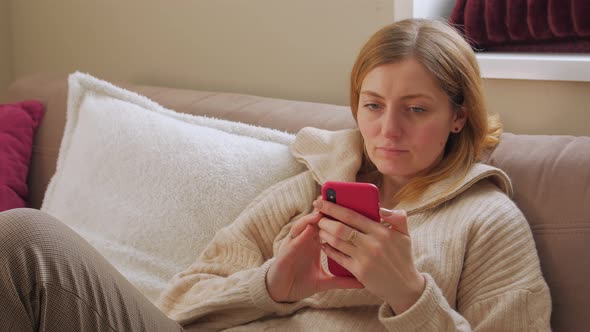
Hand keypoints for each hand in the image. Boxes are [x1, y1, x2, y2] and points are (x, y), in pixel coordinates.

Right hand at [266, 202, 363, 302]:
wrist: (282, 292)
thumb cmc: (302, 283)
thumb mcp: (326, 281)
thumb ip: (343, 280)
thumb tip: (362, 284)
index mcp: (315, 244)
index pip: (328, 227)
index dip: (339, 219)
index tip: (354, 212)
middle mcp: (306, 239)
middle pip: (318, 221)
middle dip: (328, 211)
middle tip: (340, 201)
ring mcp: (296, 242)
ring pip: (306, 224)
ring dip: (315, 216)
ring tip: (325, 209)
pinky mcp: (287, 248)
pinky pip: (295, 235)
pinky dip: (303, 229)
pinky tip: (312, 225)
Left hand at [315, 199, 424, 313]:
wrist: (406, 287)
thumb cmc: (403, 257)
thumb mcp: (405, 234)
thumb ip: (397, 217)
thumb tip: (381, 209)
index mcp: (381, 231)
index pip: (352, 215)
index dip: (333, 207)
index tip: (321, 201)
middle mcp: (372, 244)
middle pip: (340, 228)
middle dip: (325, 220)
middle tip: (317, 216)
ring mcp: (364, 258)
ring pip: (337, 242)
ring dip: (325, 234)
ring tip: (320, 229)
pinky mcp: (359, 271)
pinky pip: (338, 258)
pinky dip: (329, 250)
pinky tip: (324, 245)